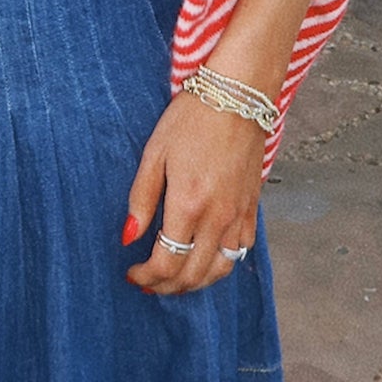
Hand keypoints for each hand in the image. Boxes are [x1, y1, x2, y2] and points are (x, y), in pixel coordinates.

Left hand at [123, 92, 262, 294]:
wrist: (239, 95)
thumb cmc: (193, 118)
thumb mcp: (155, 152)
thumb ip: (142, 199)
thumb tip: (127, 236)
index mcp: (189, 205)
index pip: (166, 263)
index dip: (146, 276)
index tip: (132, 272)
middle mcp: (218, 217)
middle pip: (193, 274)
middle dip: (167, 286)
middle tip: (148, 282)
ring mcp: (239, 214)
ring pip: (220, 270)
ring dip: (196, 283)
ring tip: (175, 279)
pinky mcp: (253, 207)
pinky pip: (240, 250)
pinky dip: (222, 264)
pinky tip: (206, 257)